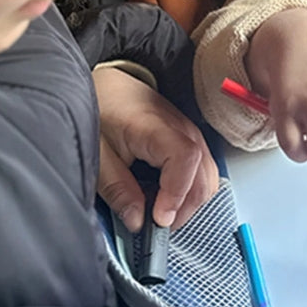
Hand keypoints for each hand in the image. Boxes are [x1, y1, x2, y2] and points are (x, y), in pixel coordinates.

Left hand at [93, 66, 218, 231]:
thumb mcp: (98, 154)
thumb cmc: (102, 111)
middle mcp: (181, 128)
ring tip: (158, 210)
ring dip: (189, 201)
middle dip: (184, 208)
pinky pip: (203, 170)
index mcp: (155, 127)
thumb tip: (137, 222)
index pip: (186, 159)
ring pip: (208, 176)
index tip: (158, 218)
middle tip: (155, 223)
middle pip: (204, 175)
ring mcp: (190, 132)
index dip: (177, 194)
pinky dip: (190, 189)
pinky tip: (165, 195)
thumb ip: (117, 189)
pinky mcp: (190, 138)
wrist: (111, 83)